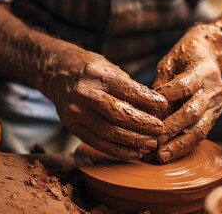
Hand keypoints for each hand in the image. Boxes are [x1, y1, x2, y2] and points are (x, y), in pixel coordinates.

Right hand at [42, 50, 167, 159]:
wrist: (57, 73)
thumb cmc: (90, 70)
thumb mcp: (110, 68)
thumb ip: (130, 87)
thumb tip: (154, 106)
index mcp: (97, 75)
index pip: (127, 91)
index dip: (148, 100)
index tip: (164, 106)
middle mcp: (84, 94)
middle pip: (119, 115)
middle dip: (143, 125)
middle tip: (160, 130)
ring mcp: (75, 112)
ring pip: (108, 133)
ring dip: (133, 141)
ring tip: (150, 144)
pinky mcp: (71, 126)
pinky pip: (97, 143)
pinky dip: (117, 151)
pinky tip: (133, 152)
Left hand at [154, 25, 221, 162]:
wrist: (210, 56)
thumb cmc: (184, 57)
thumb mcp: (170, 62)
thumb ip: (161, 83)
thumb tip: (147, 109)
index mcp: (203, 70)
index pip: (184, 85)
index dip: (166, 98)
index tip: (148, 109)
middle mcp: (213, 89)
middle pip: (192, 112)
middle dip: (170, 129)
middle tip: (152, 142)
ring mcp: (216, 105)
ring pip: (199, 129)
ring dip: (179, 144)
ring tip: (161, 156)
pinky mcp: (214, 116)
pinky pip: (201, 134)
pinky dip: (185, 145)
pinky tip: (170, 154)